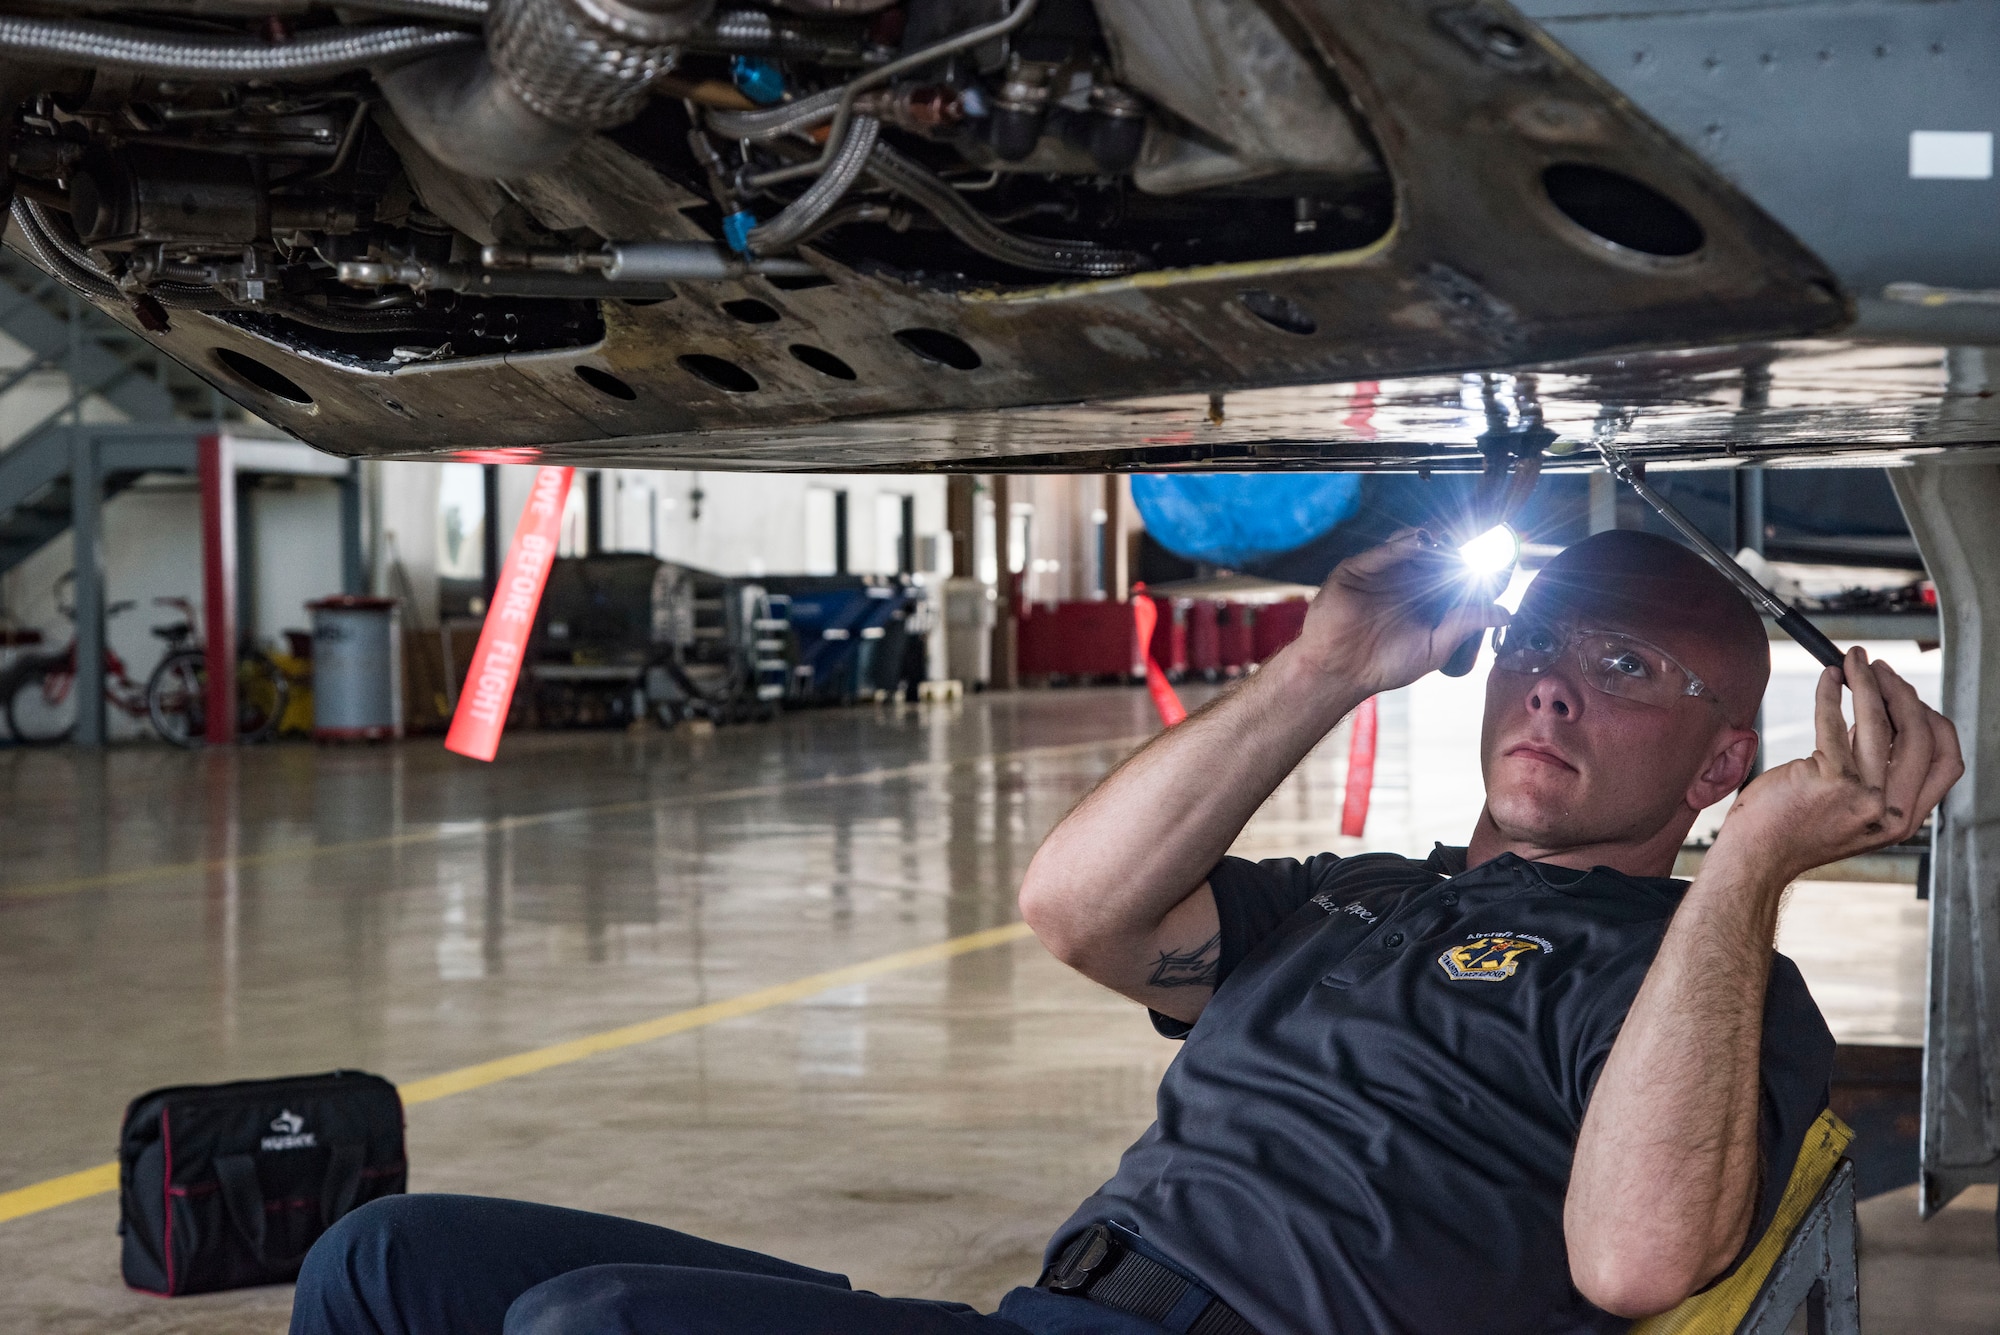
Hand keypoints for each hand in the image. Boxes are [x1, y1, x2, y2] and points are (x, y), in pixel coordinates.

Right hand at [1290, 530, 1510, 695]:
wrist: (1340, 672)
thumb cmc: (1383, 665)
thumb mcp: (1434, 647)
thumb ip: (1465, 624)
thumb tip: (1505, 613)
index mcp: (1426, 600)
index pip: (1456, 575)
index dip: (1476, 567)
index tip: (1501, 562)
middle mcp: (1406, 582)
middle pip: (1437, 554)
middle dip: (1457, 549)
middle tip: (1478, 545)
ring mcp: (1382, 573)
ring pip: (1411, 545)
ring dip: (1432, 542)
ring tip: (1450, 545)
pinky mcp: (1358, 570)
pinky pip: (1382, 552)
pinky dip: (1402, 544)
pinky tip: (1420, 544)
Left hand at [1715, 648, 1962, 883]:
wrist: (1758, 857)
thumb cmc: (1796, 828)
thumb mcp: (1852, 809)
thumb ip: (1875, 773)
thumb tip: (1884, 715)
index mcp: (1903, 819)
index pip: (1947, 764)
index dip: (1936, 724)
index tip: (1912, 699)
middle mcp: (1889, 810)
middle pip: (1920, 736)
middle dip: (1902, 693)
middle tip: (1879, 670)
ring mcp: (1862, 796)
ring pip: (1879, 722)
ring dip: (1868, 682)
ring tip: (1854, 662)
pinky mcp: (1830, 779)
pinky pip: (1835, 721)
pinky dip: (1831, 693)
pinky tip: (1827, 680)